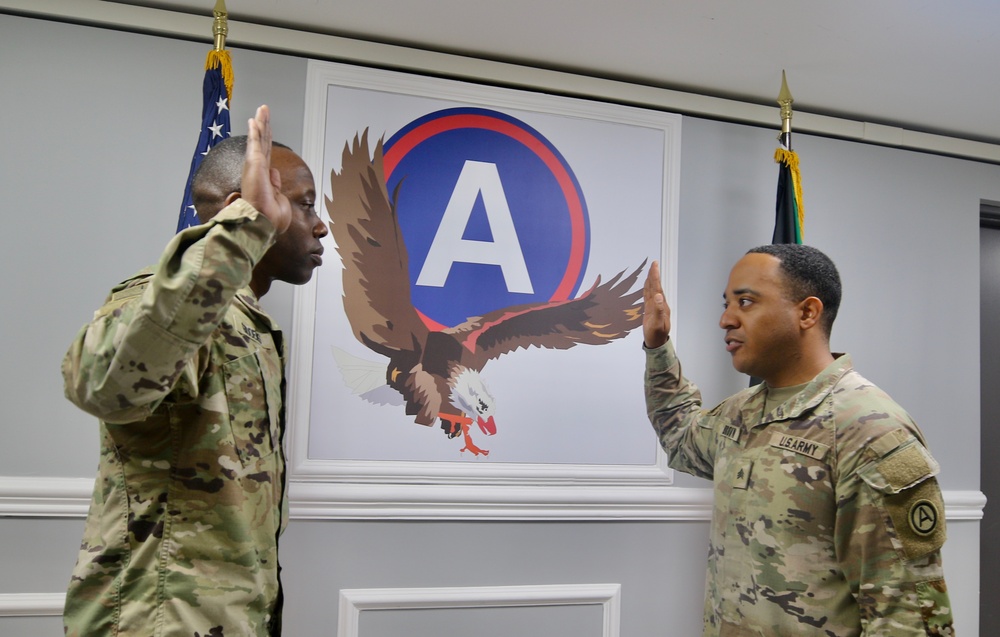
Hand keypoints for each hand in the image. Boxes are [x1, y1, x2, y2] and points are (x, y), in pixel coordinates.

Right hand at [242, 105, 291, 233]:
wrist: (263, 221)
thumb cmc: (271, 217)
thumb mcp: (278, 198)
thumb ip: (275, 184)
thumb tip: (275, 173)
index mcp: (263, 177)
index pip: (266, 154)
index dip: (266, 140)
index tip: (266, 129)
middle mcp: (257, 169)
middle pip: (262, 142)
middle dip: (263, 126)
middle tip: (263, 110)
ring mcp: (255, 165)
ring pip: (259, 138)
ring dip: (261, 122)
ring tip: (262, 108)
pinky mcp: (254, 163)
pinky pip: (255, 142)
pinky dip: (255, 130)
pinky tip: (255, 119)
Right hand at [643, 260, 670, 347]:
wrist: (656, 343)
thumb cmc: (656, 335)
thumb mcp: (658, 323)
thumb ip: (658, 310)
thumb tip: (658, 295)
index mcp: (661, 305)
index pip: (658, 288)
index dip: (656, 276)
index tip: (655, 266)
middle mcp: (659, 304)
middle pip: (656, 286)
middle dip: (654, 275)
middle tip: (654, 263)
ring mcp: (655, 306)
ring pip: (652, 290)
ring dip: (651, 280)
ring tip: (651, 270)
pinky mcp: (650, 310)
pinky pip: (648, 296)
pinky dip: (647, 289)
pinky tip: (646, 285)